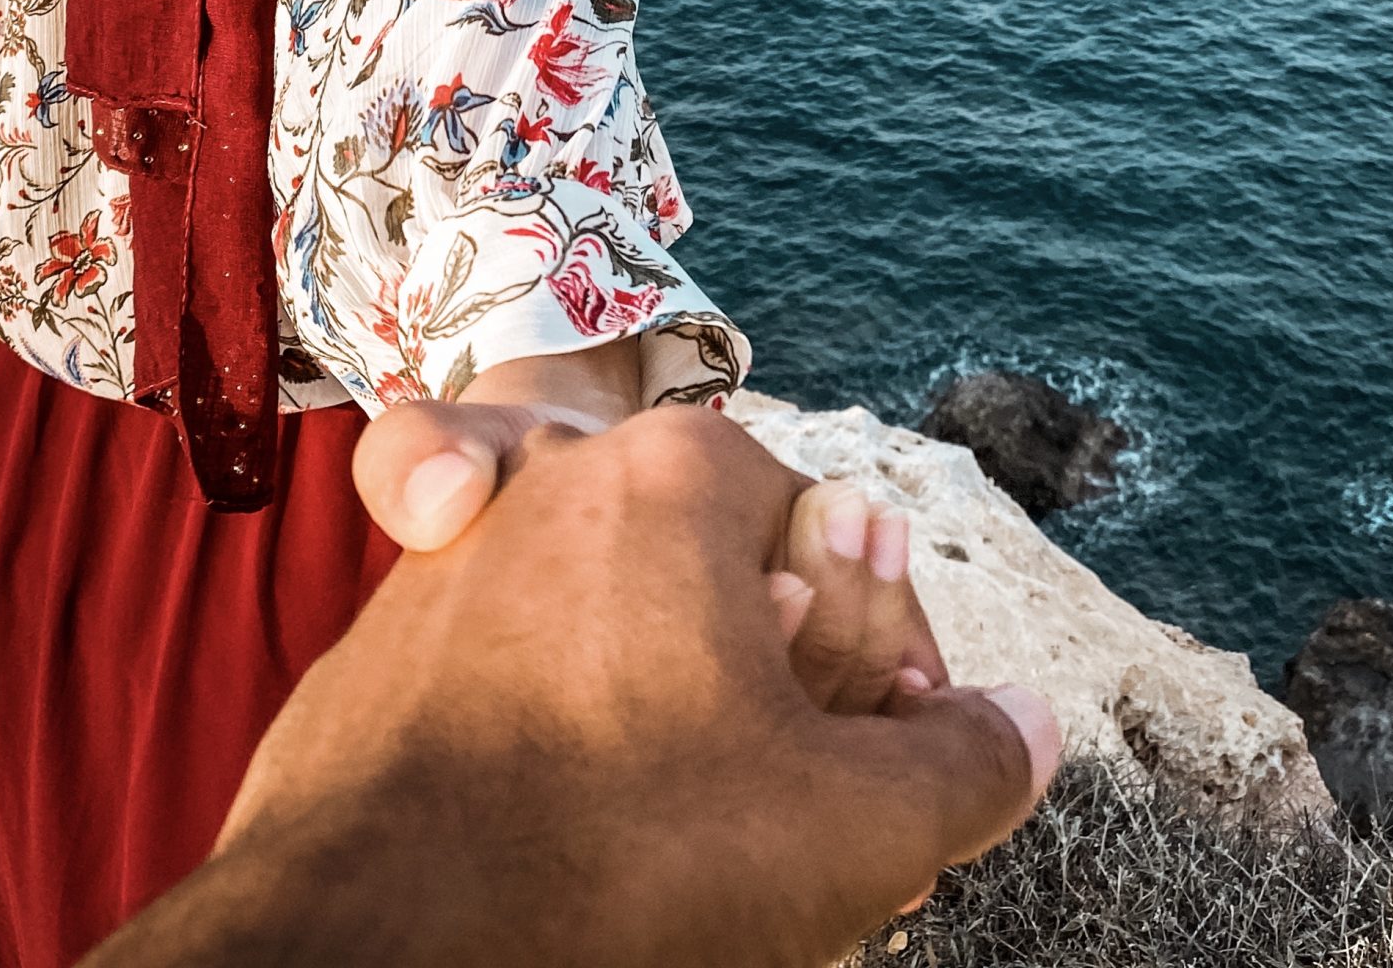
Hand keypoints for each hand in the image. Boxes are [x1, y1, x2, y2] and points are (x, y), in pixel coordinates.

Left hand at [141, 408, 1059, 967]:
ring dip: (673, 724)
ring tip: (699, 854)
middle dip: (780, 691)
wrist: (362, 964)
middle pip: (717, 582)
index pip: (836, 539)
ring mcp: (446, 573)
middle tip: (804, 814)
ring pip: (610, 637)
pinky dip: (562, 753)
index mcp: (671, 473)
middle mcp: (549, 487)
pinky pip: (508, 692)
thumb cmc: (615, 871)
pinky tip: (584, 857)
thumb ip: (966, 762)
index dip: (889, 661)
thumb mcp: (852, 828)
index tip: (891, 756)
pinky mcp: (375, 670)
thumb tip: (1029, 725)